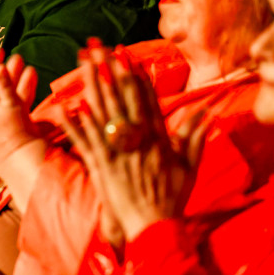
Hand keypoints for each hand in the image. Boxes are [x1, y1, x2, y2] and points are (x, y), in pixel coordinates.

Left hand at [61, 44, 201, 245]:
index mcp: (157, 137)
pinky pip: (86, 141)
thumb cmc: (172, 199)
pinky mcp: (101, 167)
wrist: (155, 228)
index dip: (134, 74)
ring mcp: (118, 152)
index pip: (144, 97)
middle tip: (99, 46)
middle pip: (121, 97)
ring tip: (82, 63)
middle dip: (110, 69)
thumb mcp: (190, 166)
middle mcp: (137, 139)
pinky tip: (67, 105)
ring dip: (92, 85)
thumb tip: (206, 112)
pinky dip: (77, 124)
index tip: (126, 53)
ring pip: (102, 112)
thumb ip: (196, 136)